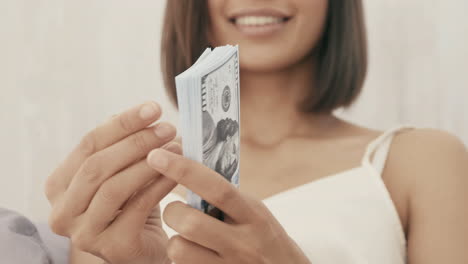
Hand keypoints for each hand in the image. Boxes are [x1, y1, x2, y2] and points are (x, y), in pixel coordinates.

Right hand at [45, 102, 179, 263]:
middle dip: (136, 141)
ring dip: (149, 162)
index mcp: (58, 186)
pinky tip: (177, 173)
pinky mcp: (111, 248)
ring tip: (176, 147)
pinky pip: (137, 207)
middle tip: (167, 128)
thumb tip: (140, 113)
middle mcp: (62, 212)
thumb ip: (120, 146)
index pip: (88, 145)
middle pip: (97, 165)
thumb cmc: (131, 207)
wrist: (144, 251)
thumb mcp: (120, 173)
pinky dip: (159, 185)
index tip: (153, 108)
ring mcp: (84, 233)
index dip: (122, 123)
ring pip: (114, 187)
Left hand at [147, 149, 310, 263]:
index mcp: (253, 215)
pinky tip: (196, 256)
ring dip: (174, 240)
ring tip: (187, 239)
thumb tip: (187, 168)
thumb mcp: (254, 213)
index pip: (217, 188)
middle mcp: (243, 242)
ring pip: (179, 249)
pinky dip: (182, 259)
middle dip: (172, 211)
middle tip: (176, 211)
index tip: (157, 156)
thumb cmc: (264, 238)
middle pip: (190, 223)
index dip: (184, 170)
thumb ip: (226, 198)